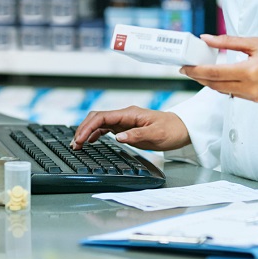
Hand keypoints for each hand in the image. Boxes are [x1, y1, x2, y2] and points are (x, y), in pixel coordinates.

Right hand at [70, 106, 190, 151]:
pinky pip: (106, 128)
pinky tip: (90, 141)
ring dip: (87, 132)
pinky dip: (95, 134)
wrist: (182, 128)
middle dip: (83, 129)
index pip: (103, 117)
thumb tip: (118, 137)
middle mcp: (125, 115)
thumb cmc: (171, 130)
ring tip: (78, 145)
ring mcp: (125, 121)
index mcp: (130, 114)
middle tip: (75, 144)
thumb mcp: (156, 134)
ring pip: (100, 123)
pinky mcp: (126, 127)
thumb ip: (136, 135)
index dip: (88, 127)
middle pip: (97, 118)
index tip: (80, 139)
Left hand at [180, 34, 257, 102]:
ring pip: (223, 91)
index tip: (184, 66)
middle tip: (188, 67)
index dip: (196, 71)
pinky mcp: (257, 99)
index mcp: (249, 72)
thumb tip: (207, 38)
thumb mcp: (257, 42)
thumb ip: (229, 42)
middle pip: (215, 85)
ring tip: (202, 69)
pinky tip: (222, 75)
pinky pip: (234, 93)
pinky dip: (224, 85)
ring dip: (211, 82)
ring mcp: (254, 96)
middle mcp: (250, 88)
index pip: (214, 74)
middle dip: (199, 77)